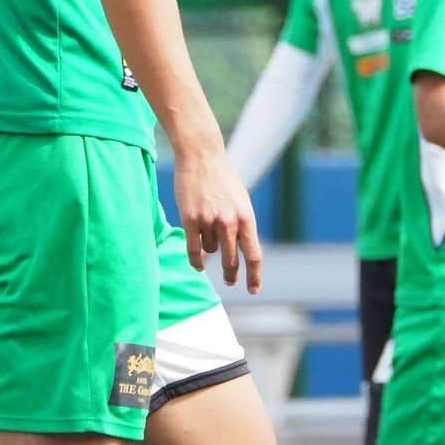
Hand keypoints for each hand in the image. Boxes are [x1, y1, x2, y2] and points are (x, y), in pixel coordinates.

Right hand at [174, 150, 262, 292]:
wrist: (202, 155)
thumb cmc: (223, 178)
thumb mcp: (241, 201)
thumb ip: (242, 226)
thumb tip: (241, 252)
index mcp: (246, 217)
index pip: (254, 255)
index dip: (255, 276)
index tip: (253, 290)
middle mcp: (229, 222)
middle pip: (232, 262)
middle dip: (231, 275)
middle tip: (230, 281)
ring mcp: (209, 221)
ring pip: (212, 250)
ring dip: (211, 245)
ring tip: (208, 223)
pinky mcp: (190, 220)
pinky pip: (194, 250)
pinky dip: (197, 261)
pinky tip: (199, 265)